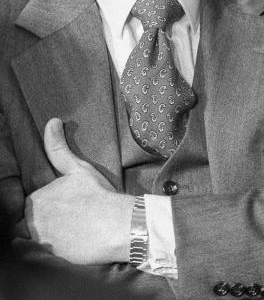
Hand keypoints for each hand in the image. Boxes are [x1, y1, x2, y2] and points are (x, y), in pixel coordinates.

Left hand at [25, 118, 132, 264]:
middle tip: (74, 220)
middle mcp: (32, 219)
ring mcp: (40, 239)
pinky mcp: (50, 256)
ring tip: (73, 233)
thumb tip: (52, 120)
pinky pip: (44, 253)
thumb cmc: (100, 195)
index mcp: (36, 198)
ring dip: (49, 235)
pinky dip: (55, 249)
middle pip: (32, 222)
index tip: (69, 208)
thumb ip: (58, 148)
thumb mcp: (79, 169)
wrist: (118, 225)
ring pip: (37, 237)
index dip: (51, 206)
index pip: (33, 205)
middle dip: (47, 221)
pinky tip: (73, 244)